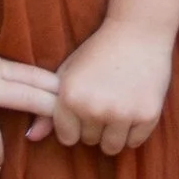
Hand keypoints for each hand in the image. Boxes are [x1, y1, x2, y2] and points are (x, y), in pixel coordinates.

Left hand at [40, 16, 176, 155]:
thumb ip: (47, 108)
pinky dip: (134, 131)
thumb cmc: (99, 51)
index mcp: (70, 97)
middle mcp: (94, 108)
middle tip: (105, 100)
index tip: (84, 109)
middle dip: (95, 126)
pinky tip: (134, 107)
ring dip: (114, 133)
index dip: (75, 125)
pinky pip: (134, 142)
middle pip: (90, 141)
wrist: (138, 30)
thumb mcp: (68, 73)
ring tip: (118, 107)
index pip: (68, 138)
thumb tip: (32, 137)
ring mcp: (122, 113)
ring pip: (112, 147)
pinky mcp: (147, 115)